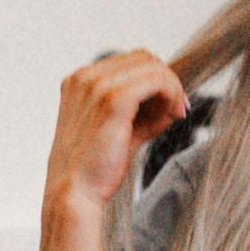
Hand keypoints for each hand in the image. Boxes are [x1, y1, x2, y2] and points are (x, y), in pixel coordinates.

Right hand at [44, 50, 189, 227]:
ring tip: (173, 114)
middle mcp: (85, 78)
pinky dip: (171, 93)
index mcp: (80, 81)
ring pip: (152, 66)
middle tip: (177, 108)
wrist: (73, 193)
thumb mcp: (120, 131)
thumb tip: (172, 103)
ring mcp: (96, 86)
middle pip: (143, 57)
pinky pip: (155, 81)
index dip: (157, 78)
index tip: (170, 103)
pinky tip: (173, 114)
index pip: (131, 60)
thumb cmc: (91, 170)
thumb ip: (144, 113)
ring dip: (171, 87)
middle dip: (167, 80)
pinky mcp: (112, 100)